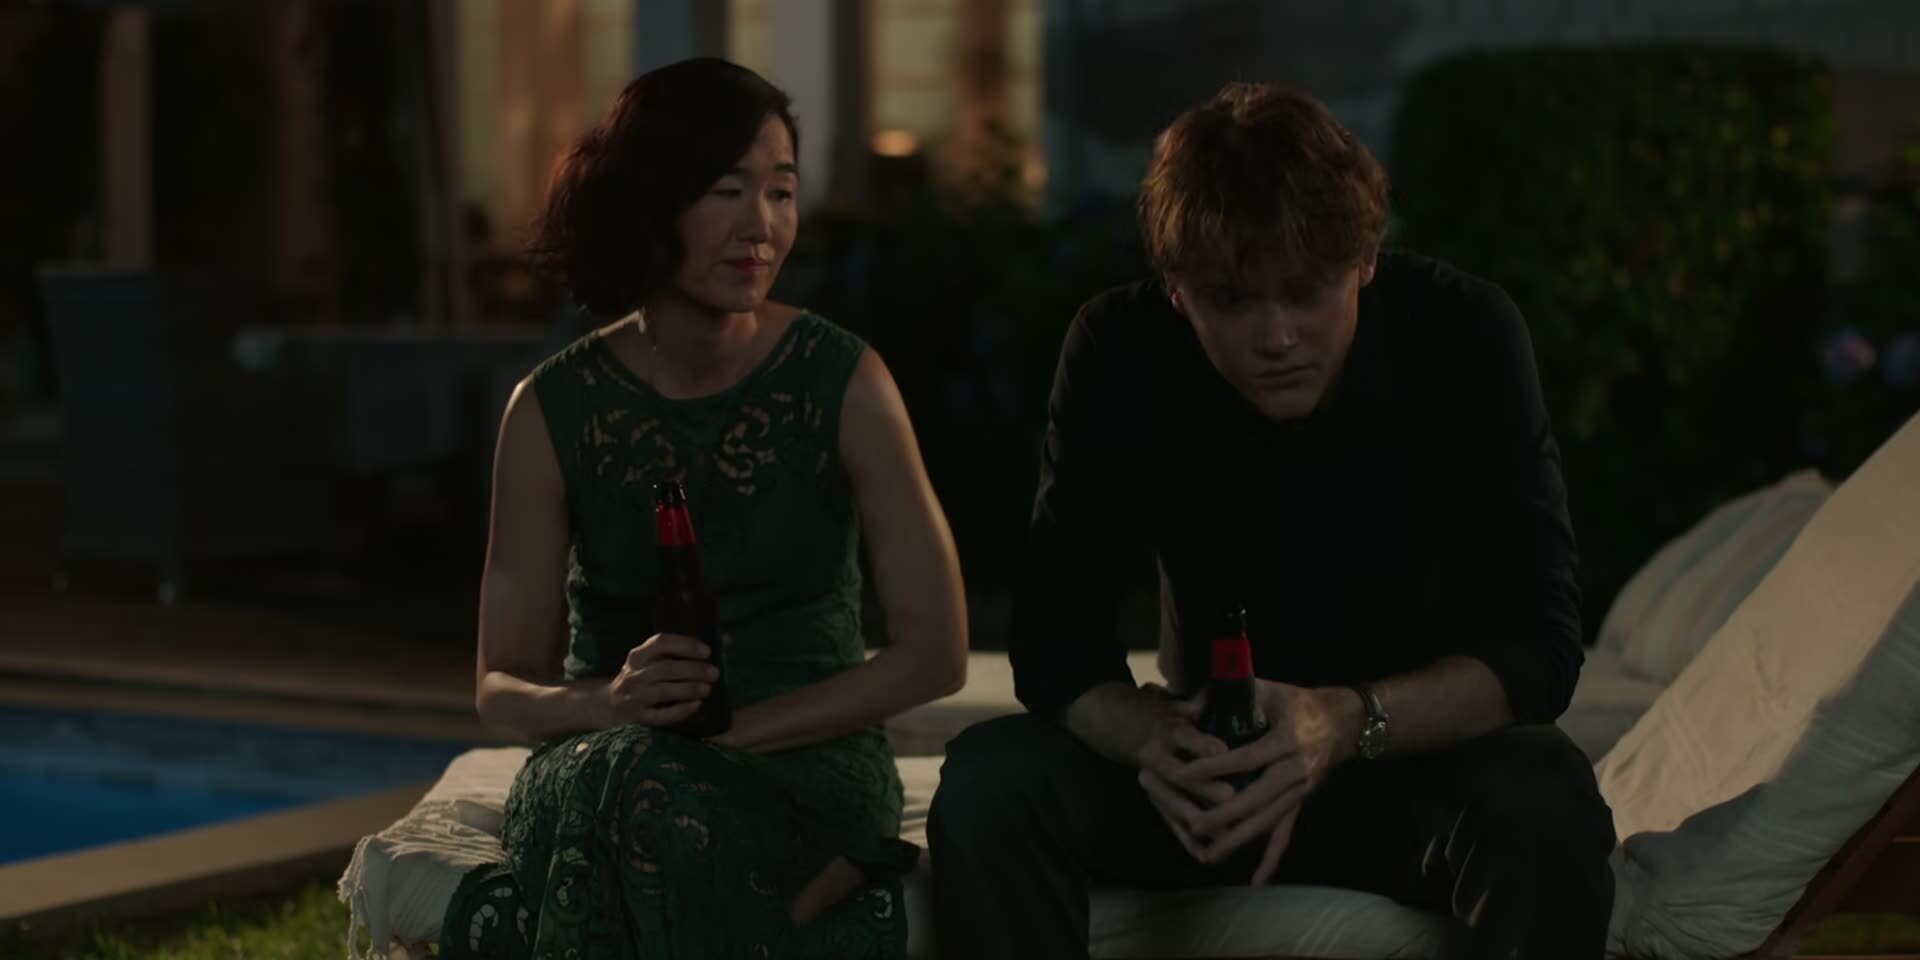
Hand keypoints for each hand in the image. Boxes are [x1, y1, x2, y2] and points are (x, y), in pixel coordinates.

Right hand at [604, 632, 717, 727]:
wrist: (610, 702)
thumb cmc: (640, 676)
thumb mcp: (648, 660)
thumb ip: (674, 653)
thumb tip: (714, 646)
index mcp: (638, 655)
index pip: (661, 643)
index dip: (685, 645)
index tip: (707, 651)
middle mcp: (634, 674)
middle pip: (665, 668)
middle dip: (693, 670)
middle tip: (714, 673)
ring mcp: (635, 697)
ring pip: (663, 691)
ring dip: (689, 689)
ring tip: (708, 688)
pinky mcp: (639, 717)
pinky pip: (662, 715)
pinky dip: (681, 710)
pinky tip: (697, 705)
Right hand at [1134, 693, 1236, 862]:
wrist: (1132, 732)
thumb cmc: (1171, 717)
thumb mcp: (1182, 704)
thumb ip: (1198, 703)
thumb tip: (1211, 695)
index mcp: (1165, 730)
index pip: (1181, 735)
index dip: (1200, 743)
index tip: (1222, 748)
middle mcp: (1153, 757)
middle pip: (1177, 775)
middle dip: (1203, 788)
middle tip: (1231, 796)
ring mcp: (1152, 783)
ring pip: (1172, 804)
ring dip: (1197, 818)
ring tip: (1223, 830)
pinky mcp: (1157, 802)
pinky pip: (1170, 824)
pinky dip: (1187, 840)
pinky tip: (1205, 854)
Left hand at [1180, 682, 1357, 882]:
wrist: (1343, 721)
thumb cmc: (1297, 702)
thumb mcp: (1268, 689)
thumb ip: (1230, 693)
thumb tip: (1190, 703)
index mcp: (1286, 740)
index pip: (1245, 758)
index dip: (1214, 768)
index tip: (1183, 775)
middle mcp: (1295, 770)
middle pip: (1256, 799)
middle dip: (1223, 815)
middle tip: (1192, 826)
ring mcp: (1300, 791)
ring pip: (1268, 822)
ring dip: (1238, 841)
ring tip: (1208, 855)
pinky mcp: (1301, 804)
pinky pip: (1286, 834)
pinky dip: (1271, 859)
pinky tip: (1256, 881)